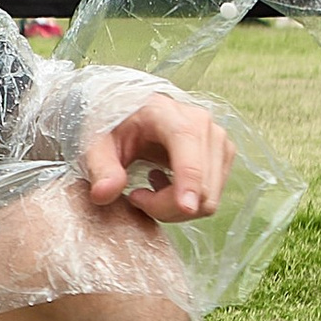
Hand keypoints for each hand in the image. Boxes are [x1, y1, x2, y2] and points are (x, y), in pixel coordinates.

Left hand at [81, 92, 233, 225]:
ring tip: (147, 190)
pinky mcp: (223, 155)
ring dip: (175, 208)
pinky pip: (211, 197)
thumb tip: (104, 194)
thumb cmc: (115, 123)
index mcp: (171, 115)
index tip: (184, 207)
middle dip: (166, 207)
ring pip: (208, 199)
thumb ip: (101, 168)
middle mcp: (204, 125)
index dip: (190, 182)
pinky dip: (186, 203)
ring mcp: (219, 141)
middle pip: (201, 187)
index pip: (189, 150)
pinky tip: (164, 184)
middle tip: (135, 197)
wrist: (134, 111)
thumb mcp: (97, 142)